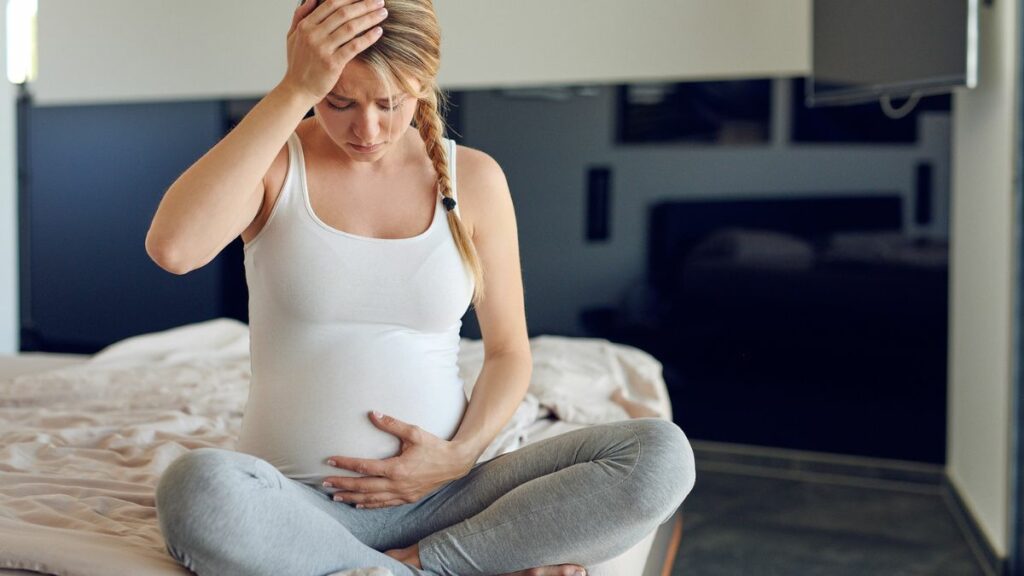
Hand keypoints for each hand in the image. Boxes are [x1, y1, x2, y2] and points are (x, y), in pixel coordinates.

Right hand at [282, 0, 387, 103]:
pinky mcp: (333, 63)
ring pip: (351, 27)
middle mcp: (313, 34)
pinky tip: (379, 32)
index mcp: (305, 26)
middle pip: (343, 13)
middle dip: (364, 5)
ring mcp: (323, 49)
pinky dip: (368, 37)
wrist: (298, 90)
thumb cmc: (298, 64)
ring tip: (383, 14)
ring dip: (370, 18)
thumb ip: (300, 16)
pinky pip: (354, 46)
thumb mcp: (293, 36)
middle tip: (379, 1)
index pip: (330, 4)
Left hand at [322, 411, 475, 508]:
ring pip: (371, 499)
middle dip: (342, 484)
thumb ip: (391, 424)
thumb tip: (372, 413)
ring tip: (335, 496)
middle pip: (363, 486)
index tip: (330, 461)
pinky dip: (369, 505)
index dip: (345, 464)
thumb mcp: (414, 432)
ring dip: (352, 497)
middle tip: (324, 482)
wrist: (455, 463)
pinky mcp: (407, 498)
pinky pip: (384, 504)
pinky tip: (358, 504)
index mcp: (397, 468)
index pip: (364, 467)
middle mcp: (397, 484)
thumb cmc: (434, 446)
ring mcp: (402, 494)